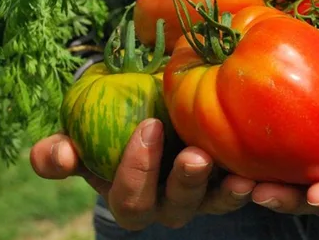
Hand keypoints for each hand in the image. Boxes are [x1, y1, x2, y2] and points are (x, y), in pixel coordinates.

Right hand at [30, 118, 256, 230]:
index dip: (136, 171)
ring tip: (238, 173)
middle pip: (175, 207)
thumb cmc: (110, 125)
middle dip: (184, 183)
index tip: (148, 126)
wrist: (152, 111)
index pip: (129, 199)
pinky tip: (260, 167)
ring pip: (214, 203)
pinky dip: (253, 181)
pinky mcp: (231, 181)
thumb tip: (59, 154)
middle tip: (194, 155)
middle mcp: (167, 204)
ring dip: (224, 190)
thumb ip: (60, 151)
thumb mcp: (81, 135)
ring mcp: (202, 196)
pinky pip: (244, 188)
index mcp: (130, 197)